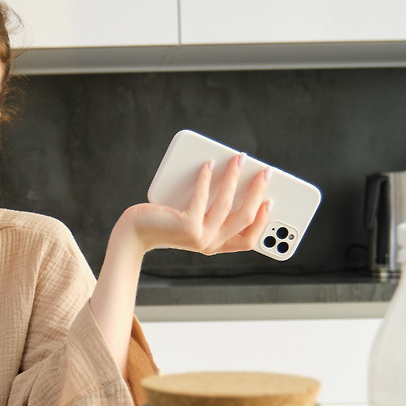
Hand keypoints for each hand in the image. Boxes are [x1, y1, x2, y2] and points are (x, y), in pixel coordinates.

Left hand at [122, 155, 272, 256]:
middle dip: (258, 192)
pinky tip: (209, 164)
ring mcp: (199, 237)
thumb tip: (234, 181)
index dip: (263, 221)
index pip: (248, 240)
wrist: (135, 232)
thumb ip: (212, 211)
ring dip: (235, 178)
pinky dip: (207, 178)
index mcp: (216, 246)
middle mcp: (211, 244)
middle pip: (244, 218)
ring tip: (239, 159)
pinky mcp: (186, 226)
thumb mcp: (193, 220)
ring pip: (227, 205)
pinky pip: (202, 197)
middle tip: (265, 172)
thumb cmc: (164, 222)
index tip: (270, 200)